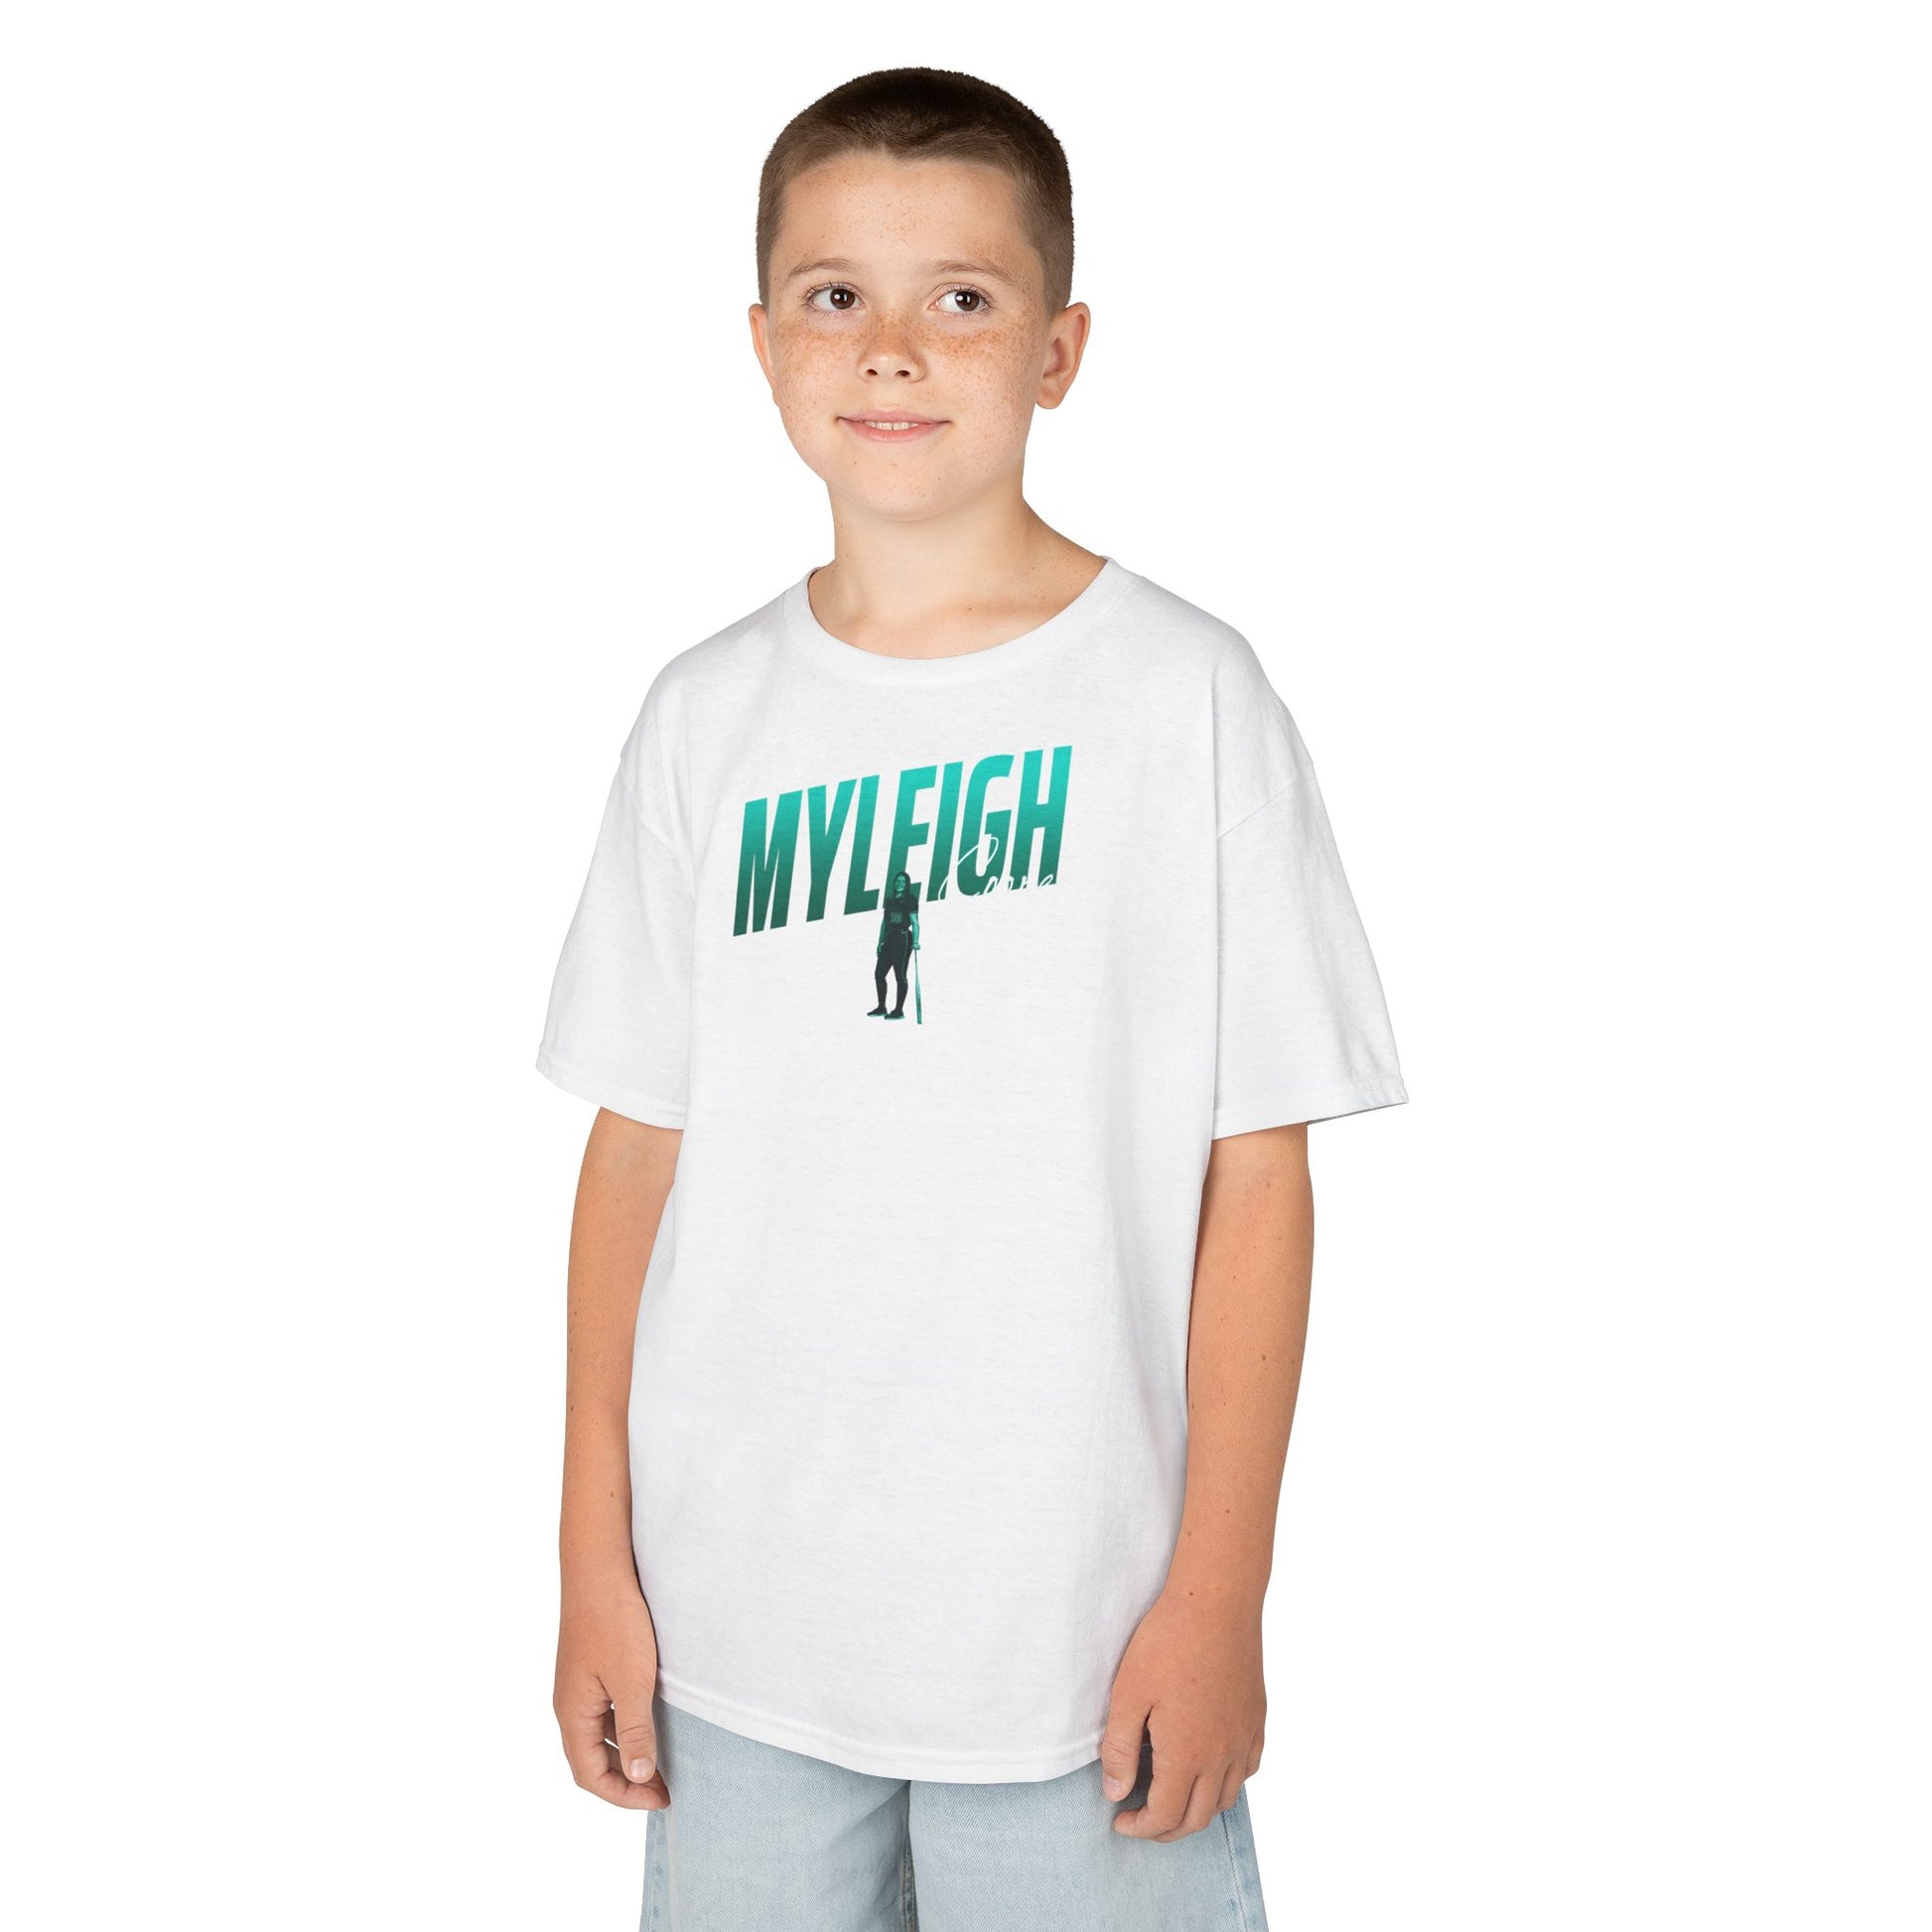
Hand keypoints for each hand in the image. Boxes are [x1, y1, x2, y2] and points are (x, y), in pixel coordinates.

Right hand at [554, 1568, 669, 1809]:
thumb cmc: (614, 1621)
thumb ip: (634, 1731)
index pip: (590, 1776)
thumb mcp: (631, 1681)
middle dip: (626, 1780)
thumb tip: (638, 1776)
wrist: (599, 1567)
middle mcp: (569, 1704)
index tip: (661, 1798)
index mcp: (572, 1715)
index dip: (624, 1795)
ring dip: (626, 1754)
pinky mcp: (590, 1667)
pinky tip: (650, 1720)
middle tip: (666, 1787)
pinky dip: (624, 1727)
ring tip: (662, 1760)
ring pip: (598, 1736)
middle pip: (591, 1760)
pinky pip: (604, 1711)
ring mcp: (578, 1685)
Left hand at [1099, 1587, 1264, 1840]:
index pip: (1166, 1816)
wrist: (1216, 1602)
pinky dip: (1227, 1784)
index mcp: (1188, 1755)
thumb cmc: (1167, 1642)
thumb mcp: (1128, 1694)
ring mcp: (1244, 1737)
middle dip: (1166, 1829)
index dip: (1140, 1828)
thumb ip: (1120, 1750)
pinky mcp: (1256, 1718)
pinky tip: (1210, 1770)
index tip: (1119, 1820)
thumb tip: (1116, 1793)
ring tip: (1171, 1798)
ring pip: (1226, 1798)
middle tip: (1141, 1820)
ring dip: (1197, 1811)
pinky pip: (1247, 1769)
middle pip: (1198, 1818)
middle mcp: (1222, 1756)